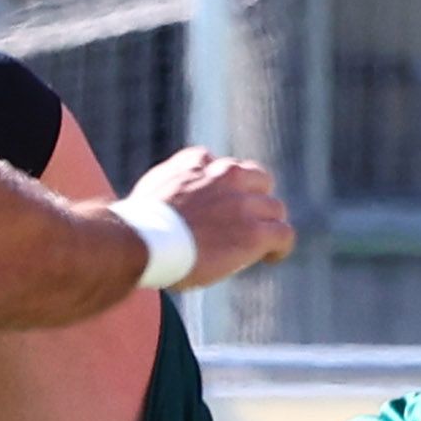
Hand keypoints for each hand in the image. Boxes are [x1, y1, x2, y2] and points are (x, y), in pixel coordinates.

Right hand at [131, 147, 293, 289]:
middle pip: (257, 180)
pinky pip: (283, 234)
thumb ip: (168, 185)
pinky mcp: (255, 232)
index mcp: (197, 162)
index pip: (219, 165)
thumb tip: (171, 199)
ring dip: (267, 225)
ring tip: (260, 245)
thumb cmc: (137, 225)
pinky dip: (280, 247)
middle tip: (246, 222)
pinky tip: (271, 257)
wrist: (142, 242)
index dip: (222, 186)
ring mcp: (243, 203)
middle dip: (255, 199)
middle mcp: (225, 175)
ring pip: (274, 208)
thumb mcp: (149, 190)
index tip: (216, 204)